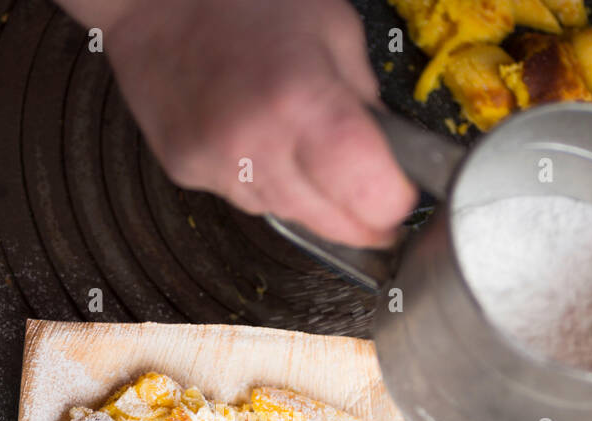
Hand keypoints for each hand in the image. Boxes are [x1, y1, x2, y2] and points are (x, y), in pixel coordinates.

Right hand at [61, 0, 417, 246]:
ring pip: (289, 217)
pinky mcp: (188, 173)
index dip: (395, 204)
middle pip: (332, 224)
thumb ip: (366, 96)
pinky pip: (246, 199)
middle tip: (380, 213)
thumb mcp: (332, 26)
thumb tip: (386, 152)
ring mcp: (217, 166)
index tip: (403, 197)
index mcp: (305, 102)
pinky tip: (263, 146)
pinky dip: (267, 185)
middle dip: (364, 222)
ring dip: (314, 203)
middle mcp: (258, 146)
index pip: (371, 195)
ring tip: (314, 163)